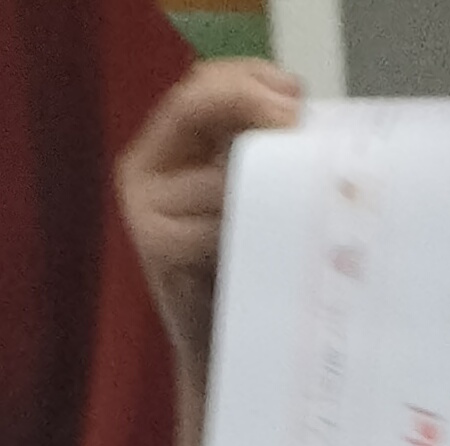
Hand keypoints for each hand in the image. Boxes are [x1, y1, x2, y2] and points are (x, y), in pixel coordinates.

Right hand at [119, 57, 306, 356]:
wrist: (226, 363)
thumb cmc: (247, 280)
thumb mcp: (249, 200)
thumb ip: (258, 154)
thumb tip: (298, 111)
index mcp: (164, 148)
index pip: (201, 86)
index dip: (248, 77)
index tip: (297, 93)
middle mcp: (143, 169)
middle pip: (195, 105)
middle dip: (251, 103)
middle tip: (300, 122)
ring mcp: (144, 208)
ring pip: (216, 169)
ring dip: (266, 179)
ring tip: (306, 194)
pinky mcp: (157, 247)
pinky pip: (217, 219)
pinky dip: (253, 224)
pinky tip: (281, 239)